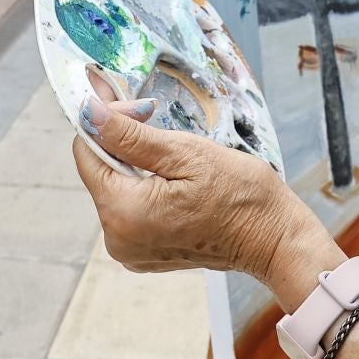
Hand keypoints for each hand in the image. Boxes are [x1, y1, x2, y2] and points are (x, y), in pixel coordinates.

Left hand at [73, 95, 334, 291]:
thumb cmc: (239, 194)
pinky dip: (144, 186)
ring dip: (134, 162)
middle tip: (152, 113)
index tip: (140, 105)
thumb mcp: (185, 153)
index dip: (106, 121)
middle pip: (99, 171)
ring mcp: (129, 250)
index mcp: (122, 213)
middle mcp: (116, 239)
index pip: (86, 153)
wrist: (272, 239)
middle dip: (121, 140)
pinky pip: (129, 208)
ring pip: (115, 187)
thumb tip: (88, 112)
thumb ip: (129, 134)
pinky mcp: (142, 253)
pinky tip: (172, 178)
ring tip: (171, 152)